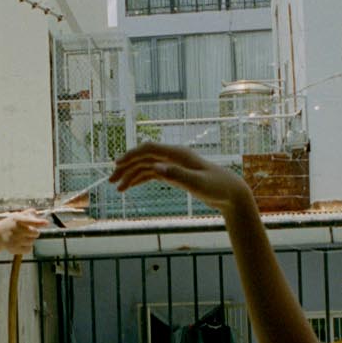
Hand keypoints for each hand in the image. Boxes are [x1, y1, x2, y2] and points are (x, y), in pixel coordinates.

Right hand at [0, 210, 48, 257]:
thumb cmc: (9, 225)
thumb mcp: (16, 217)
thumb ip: (26, 213)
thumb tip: (35, 212)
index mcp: (17, 220)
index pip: (31, 221)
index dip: (39, 222)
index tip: (47, 223)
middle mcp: (16, 230)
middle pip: (36, 233)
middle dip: (34, 232)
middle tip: (28, 231)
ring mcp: (15, 240)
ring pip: (32, 241)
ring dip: (29, 239)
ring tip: (21, 237)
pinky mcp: (15, 249)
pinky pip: (29, 249)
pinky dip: (27, 247)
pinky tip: (21, 244)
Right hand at [109, 144, 249, 213]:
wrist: (231, 193)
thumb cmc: (217, 187)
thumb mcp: (197, 183)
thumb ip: (176, 175)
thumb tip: (155, 168)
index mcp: (178, 154)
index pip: (149, 149)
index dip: (131, 155)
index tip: (117, 165)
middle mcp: (173, 156)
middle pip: (143, 157)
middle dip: (126, 167)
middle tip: (110, 180)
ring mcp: (173, 165)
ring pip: (146, 167)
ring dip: (130, 175)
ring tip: (117, 188)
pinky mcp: (174, 174)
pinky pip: (152, 174)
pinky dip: (140, 179)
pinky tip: (129, 187)